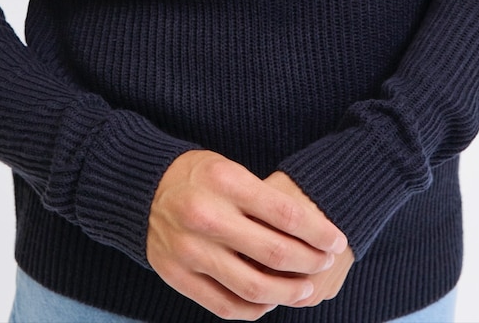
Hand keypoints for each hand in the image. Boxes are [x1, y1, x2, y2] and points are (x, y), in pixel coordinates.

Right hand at [147, 150, 347, 319]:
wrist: (141, 189)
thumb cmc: (197, 176)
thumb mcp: (230, 170)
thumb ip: (264, 198)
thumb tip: (311, 231)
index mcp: (225, 182)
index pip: (285, 213)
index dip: (318, 231)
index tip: (337, 240)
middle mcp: (207, 217)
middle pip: (275, 252)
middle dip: (310, 261)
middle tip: (325, 261)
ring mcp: (190, 251)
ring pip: (254, 287)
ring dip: (288, 292)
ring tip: (305, 288)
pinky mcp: (177, 276)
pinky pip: (225, 305)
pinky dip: (254, 309)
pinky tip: (270, 301)